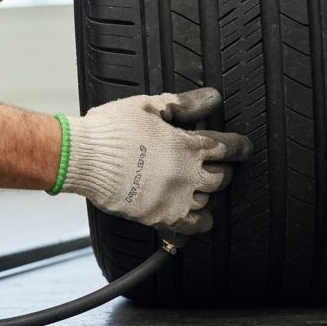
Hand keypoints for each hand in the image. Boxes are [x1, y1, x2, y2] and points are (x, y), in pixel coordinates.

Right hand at [60, 88, 251, 234]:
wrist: (84, 157)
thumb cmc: (113, 129)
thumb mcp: (150, 106)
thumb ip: (185, 104)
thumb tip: (211, 98)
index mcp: (187, 146)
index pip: (227, 148)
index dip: (239, 147)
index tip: (243, 148)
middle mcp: (187, 175)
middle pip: (222, 177)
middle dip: (224, 170)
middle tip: (218, 165)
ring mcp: (174, 199)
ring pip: (208, 202)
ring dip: (208, 192)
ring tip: (201, 185)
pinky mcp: (158, 217)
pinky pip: (190, 227)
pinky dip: (198, 222)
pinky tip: (198, 216)